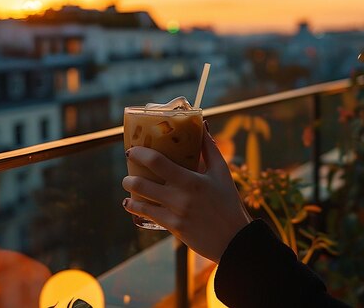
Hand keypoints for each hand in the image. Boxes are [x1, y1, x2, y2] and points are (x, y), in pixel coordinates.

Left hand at [122, 121, 251, 262]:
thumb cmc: (229, 202)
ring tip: (128, 186)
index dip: (140, 154)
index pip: (157, 162)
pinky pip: (149, 217)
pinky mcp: (174, 228)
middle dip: (129, 178)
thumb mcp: (222, 172)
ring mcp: (175, 215)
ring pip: (142, 203)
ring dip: (130, 193)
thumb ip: (210, 148)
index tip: (132, 150)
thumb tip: (202, 125)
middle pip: (142, 184)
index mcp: (191, 180)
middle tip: (129, 172)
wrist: (235, 239)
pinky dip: (137, 209)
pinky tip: (131, 205)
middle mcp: (180, 197)